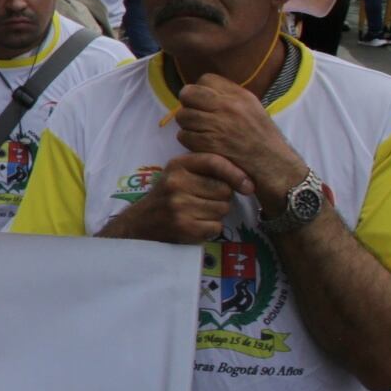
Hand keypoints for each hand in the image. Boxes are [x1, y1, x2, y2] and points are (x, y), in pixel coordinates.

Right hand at [114, 153, 248, 245]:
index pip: (215, 162)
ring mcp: (179, 205)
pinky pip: (216, 226)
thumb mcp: (181, 173)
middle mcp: (176, 183)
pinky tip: (195, 224)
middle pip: (224, 190)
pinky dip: (210, 228)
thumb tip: (249, 184)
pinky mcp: (183, 226)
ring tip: (197, 212)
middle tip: (204, 201)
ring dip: (216, 214)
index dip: (236, 174)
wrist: (141, 222)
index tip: (249, 186)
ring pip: (222, 209)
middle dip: (221, 198)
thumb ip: (209, 170)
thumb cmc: (169, 195)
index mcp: (177, 165)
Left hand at [172, 75, 305, 197]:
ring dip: (188, 124)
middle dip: (187, 103)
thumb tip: (202, 91)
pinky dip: (189, 141)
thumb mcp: (251, 108)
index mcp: (239, 95)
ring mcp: (218, 124)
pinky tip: (201, 144)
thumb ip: (229, 97)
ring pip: (183, 115)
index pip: (205, 79)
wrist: (273, 164)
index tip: (205, 102)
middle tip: (195, 114)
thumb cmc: (261, 138)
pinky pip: (184, 135)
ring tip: (200, 131)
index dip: (201, 90)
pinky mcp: (210, 143)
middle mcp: (228, 106)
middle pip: (188, 93)